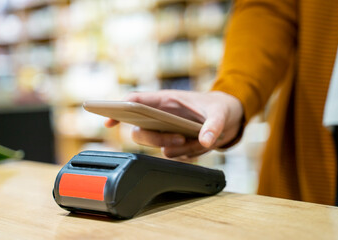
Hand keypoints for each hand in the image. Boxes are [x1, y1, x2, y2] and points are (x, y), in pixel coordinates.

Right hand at [105, 90, 243, 159]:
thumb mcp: (220, 113)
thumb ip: (214, 126)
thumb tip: (204, 142)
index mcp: (166, 100)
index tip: (108, 122)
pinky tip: (201, 144)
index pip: (135, 102)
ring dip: (179, 149)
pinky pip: (173, 155)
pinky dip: (188, 154)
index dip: (118, 110)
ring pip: (157, 146)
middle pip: (140, 131)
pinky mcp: (174, 144)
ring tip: (198, 140)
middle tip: (181, 139)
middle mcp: (161, 117)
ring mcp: (166, 132)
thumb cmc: (220, 107)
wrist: (229, 118)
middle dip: (158, 139)